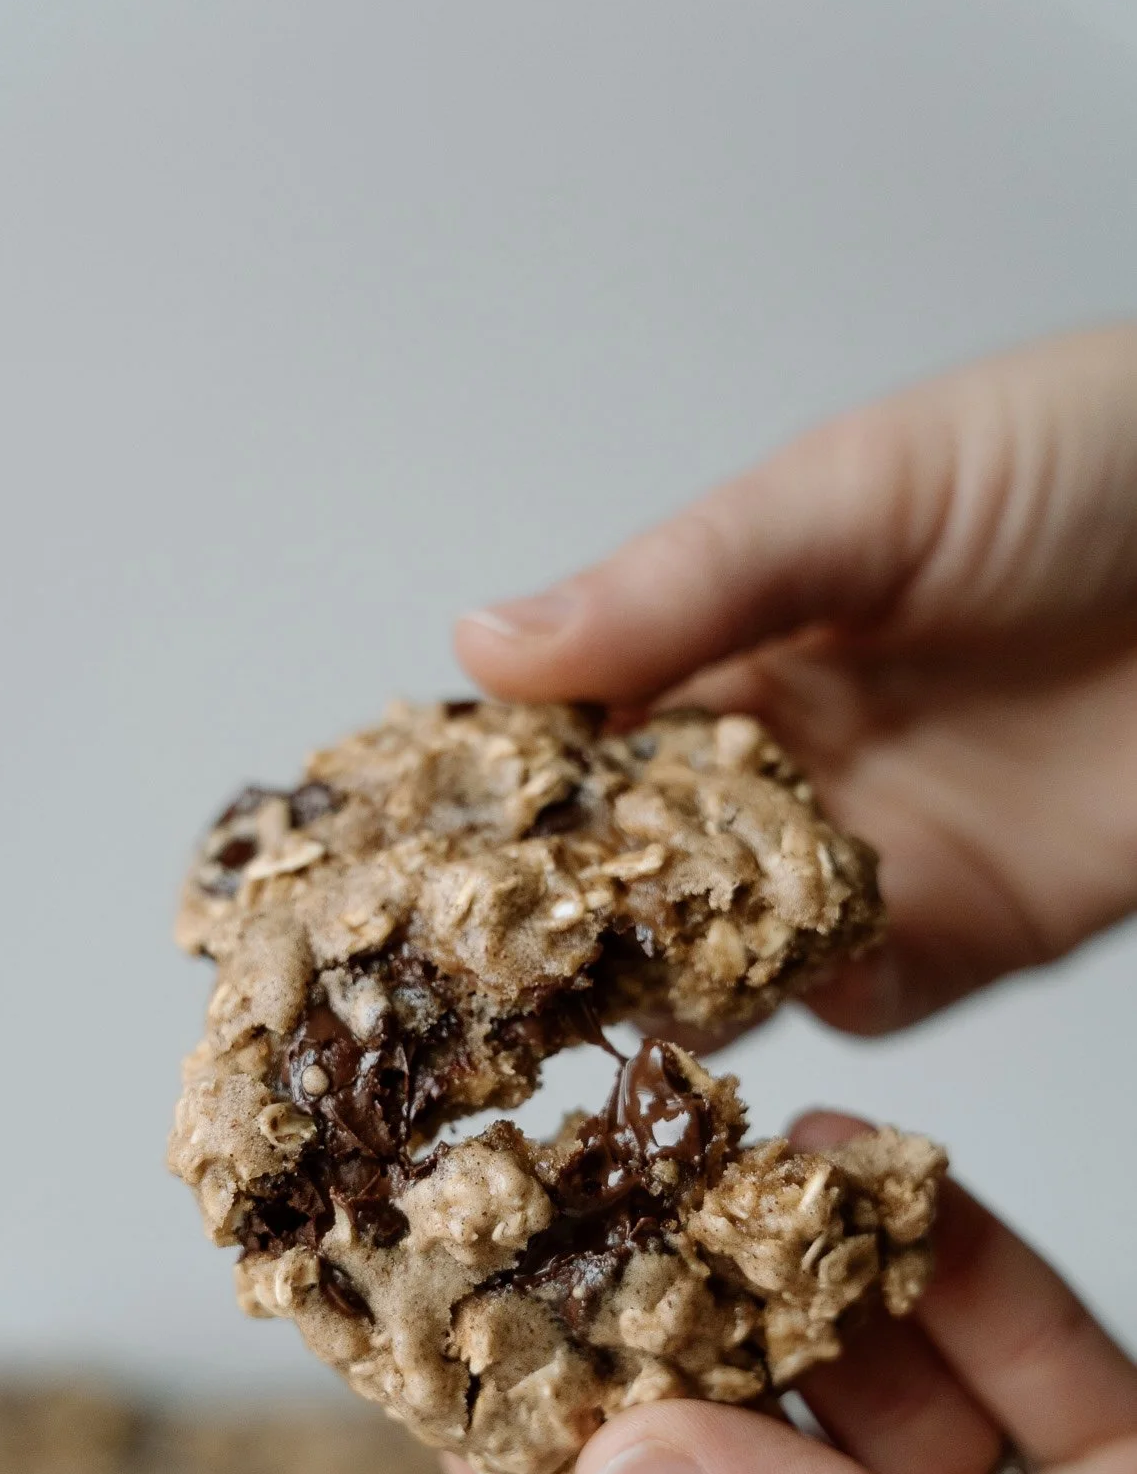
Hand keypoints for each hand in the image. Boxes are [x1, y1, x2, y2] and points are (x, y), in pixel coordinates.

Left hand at [449, 1116, 1136, 1473]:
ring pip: (876, 1390)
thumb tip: (629, 1453)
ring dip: (803, 1272)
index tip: (463, 1360)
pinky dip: (952, 1257)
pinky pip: (1023, 1353)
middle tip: (595, 1210)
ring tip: (722, 1160)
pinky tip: (862, 1172)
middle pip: (740, 1472)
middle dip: (672, 1340)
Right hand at [456, 326, 1136, 1031]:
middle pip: (631, 862)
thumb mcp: (863, 490)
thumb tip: (481, 645)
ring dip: (663, 984)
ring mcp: (867, 854)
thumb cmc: (1089, 459)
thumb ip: (685, 582)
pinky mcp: (967, 932)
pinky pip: (862, 1000)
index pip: (575, 733)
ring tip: (582, 1015)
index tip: (405, 847)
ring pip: (726, 950)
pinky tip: (773, 1003)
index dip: (493, 790)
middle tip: (462, 975)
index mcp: (729, 638)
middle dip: (553, 919)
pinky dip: (813, 1011)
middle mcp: (780, 760)